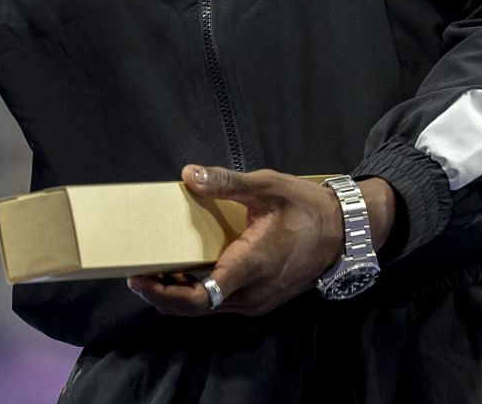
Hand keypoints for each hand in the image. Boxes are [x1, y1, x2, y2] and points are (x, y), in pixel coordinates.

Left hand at [127, 166, 396, 317]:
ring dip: (179, 292)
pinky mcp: (261, 299)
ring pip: (208, 306)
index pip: (198, 297)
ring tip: (153, 269)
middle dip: (163, 292)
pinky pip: (221, 301)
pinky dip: (198, 290)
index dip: (164, 292)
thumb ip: (228, 182)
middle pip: (196, 306)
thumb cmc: (306, 207)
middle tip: (135, 271)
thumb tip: (190, 174)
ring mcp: (257, 301)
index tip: (137, 278)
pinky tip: (184, 270)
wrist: (346, 232)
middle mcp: (251, 294)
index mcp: (250, 268)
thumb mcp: (267, 186)